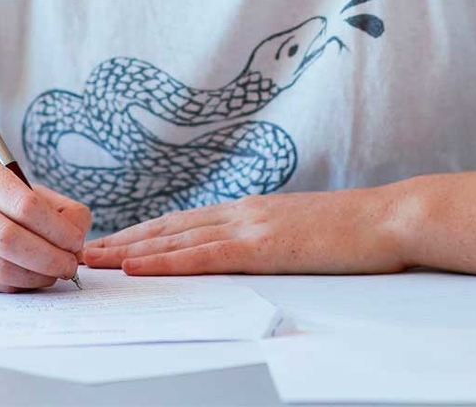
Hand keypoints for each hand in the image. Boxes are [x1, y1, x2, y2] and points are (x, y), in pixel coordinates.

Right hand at [0, 160, 89, 291]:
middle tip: (69, 265)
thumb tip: (78, 231)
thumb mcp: (6, 186)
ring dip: (36, 277)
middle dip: (50, 257)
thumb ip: (49, 204)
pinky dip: (16, 285)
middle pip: (11, 239)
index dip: (59, 229)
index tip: (75, 241)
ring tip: (52, 274)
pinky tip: (28, 279)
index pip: (26, 204)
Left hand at [84, 187, 415, 275]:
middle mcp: (240, 212)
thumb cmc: (356, 230)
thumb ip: (269, 236)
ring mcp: (248, 227)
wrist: (390, 217)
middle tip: (85, 250)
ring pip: (174, 239)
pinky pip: (201, 256)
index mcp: (250, 209)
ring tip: (95, 259)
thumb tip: (248, 251)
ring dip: (130, 251)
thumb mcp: (302, 230)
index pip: (184, 221)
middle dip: (124, 240)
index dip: (145, 232)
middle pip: (168, 227)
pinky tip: (137, 267)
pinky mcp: (261, 247)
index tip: (114, 240)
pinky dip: (163, 261)